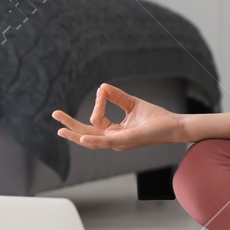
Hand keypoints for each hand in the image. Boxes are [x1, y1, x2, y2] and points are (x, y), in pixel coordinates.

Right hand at [52, 83, 186, 151]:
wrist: (174, 125)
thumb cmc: (155, 118)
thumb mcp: (132, 104)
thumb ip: (117, 97)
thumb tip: (102, 87)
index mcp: (114, 133)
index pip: (96, 120)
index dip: (97, 104)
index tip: (102, 91)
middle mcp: (114, 140)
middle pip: (86, 134)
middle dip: (70, 126)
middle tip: (55, 115)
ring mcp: (119, 143)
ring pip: (92, 140)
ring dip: (75, 134)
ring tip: (61, 129)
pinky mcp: (127, 141)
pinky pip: (107, 142)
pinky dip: (94, 140)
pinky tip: (83, 137)